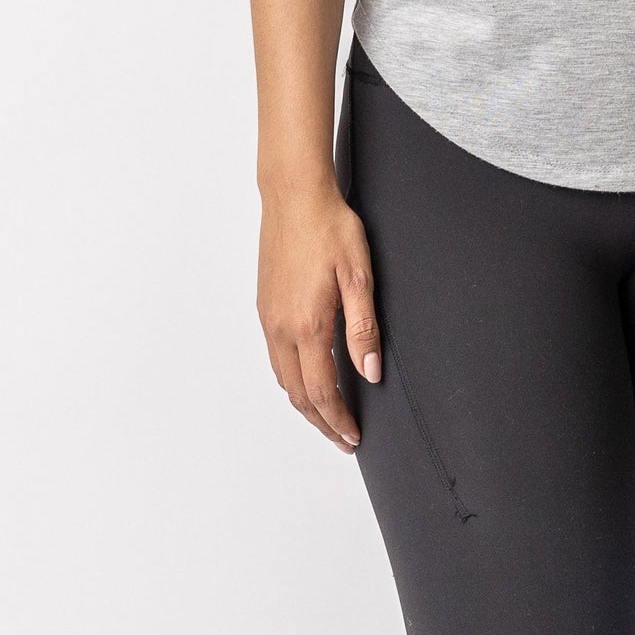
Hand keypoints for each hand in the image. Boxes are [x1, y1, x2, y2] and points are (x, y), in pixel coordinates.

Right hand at [257, 181, 381, 452]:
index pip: (322, 391)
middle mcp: (281, 328)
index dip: (338, 420)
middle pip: (298, 394)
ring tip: (328, 415)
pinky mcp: (265, 306)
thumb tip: (369, 372)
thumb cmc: (330, 228)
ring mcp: (269, 317)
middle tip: (343, 438)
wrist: (294, 196)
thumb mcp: (359, 275)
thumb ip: (364, 327)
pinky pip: (275, 357)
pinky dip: (292, 379)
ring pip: (283, 378)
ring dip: (305, 403)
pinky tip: (308, 375)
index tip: (353, 437)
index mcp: (307, 325)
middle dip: (321, 421)